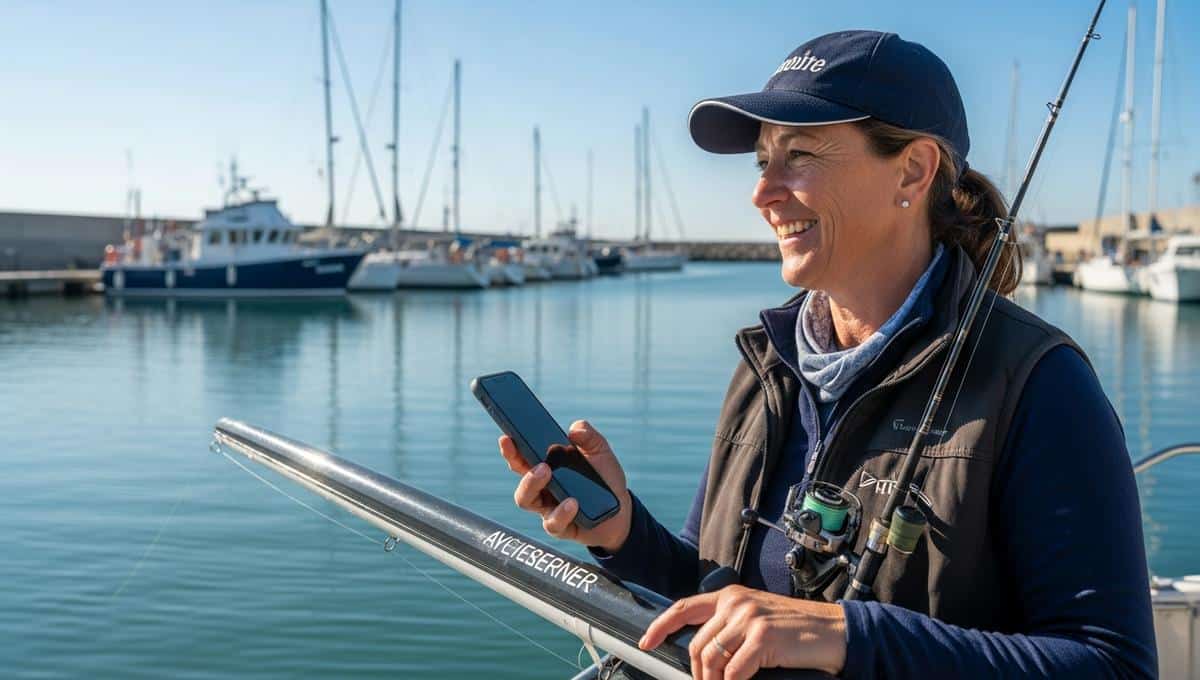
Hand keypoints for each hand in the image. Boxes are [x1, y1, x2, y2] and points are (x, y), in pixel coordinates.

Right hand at [498, 420, 632, 551]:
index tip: (506, 438)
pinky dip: (561, 512)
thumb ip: (589, 437)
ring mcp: (548, 509)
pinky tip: (573, 503)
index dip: (511, 449)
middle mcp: (542, 489)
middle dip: (519, 467)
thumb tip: (574, 430)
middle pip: (519, 479)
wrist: (620, 511)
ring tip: (548, 473)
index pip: (523, 458)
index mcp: (547, 468)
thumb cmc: (604, 479)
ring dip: (533, 485)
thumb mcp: (600, 452)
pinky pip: (553, 523)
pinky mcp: (560, 527)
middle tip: (539, 462)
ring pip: (526, 500)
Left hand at [638, 585, 845, 679]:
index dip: (660, 626)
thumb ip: (728, 626)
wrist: (833, 632)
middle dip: (698, 673)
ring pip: (711, 659)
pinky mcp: (763, 636)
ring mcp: (749, 617)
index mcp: (730, 596)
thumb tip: (701, 653)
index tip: (646, 642)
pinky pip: (734, 671)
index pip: (684, 607)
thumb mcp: (756, 618)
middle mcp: (736, 602)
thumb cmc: (795, 630)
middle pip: (696, 644)